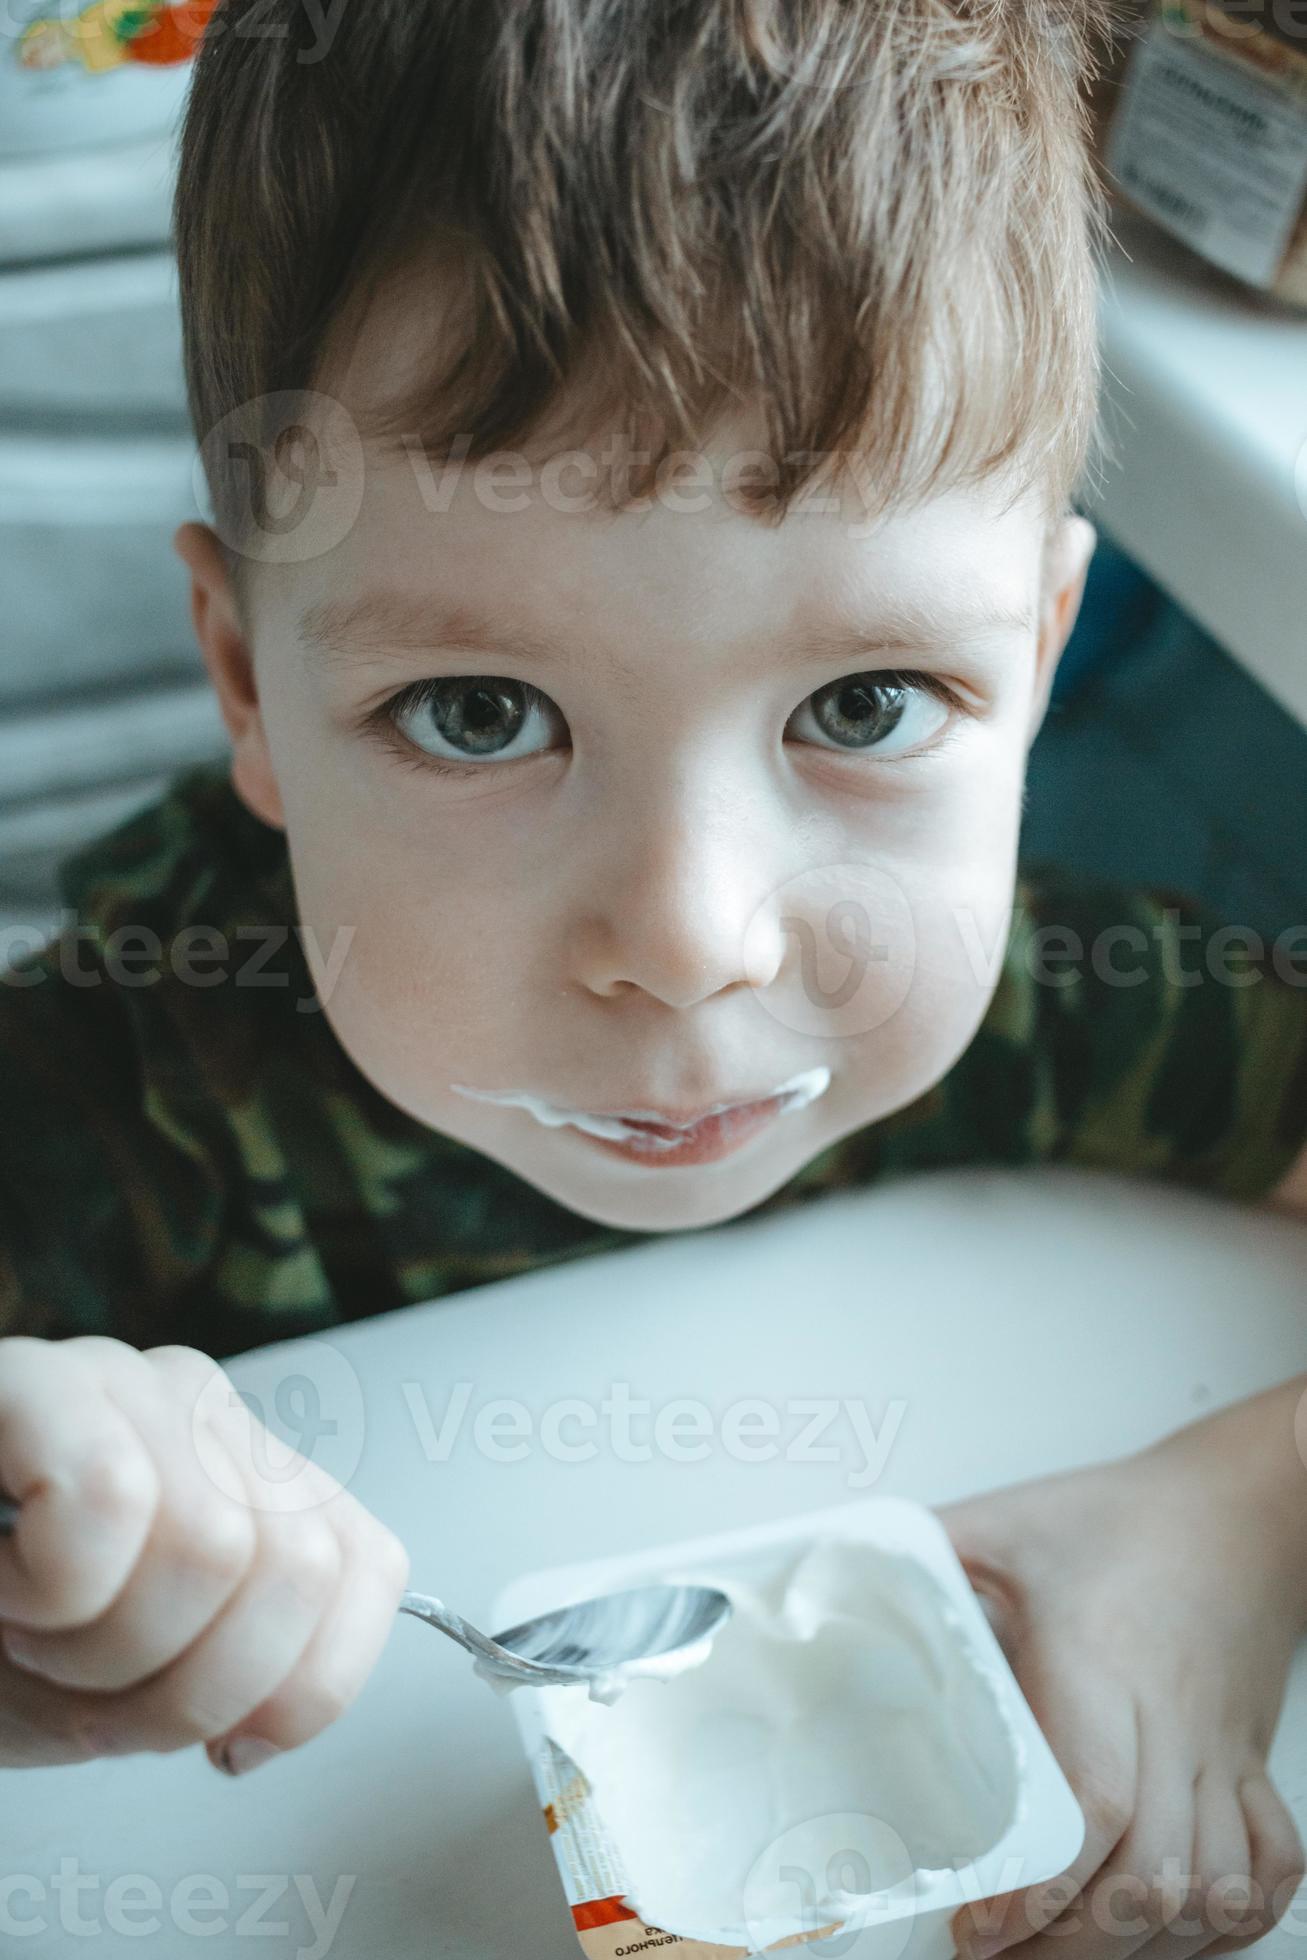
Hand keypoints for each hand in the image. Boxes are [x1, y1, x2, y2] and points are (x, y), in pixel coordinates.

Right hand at [0, 1335, 409, 1773]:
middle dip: (183, 1682)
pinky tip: (3, 1588)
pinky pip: (109, 1500)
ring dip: (99, 1647)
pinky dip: (51, 1591)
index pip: (366, 1566)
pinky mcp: (31, 1379)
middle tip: (82, 1667)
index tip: (217, 1734)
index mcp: (242, 1473)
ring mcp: (120, 1377)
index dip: (302, 1688)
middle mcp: (198, 1407)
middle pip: (295, 1569)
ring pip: (218, 1548)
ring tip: (29, 1625)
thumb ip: (248, 1671)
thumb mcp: (132, 1687)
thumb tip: (294, 1704)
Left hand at [939, 1379, 1306, 1959]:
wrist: (1238, 1505)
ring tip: (1061, 1954)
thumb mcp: (1006, 1523)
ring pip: (1212, 1893)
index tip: (980, 1925)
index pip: (1094, 1805)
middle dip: (1074, 1944)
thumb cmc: (1123, 1516)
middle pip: (1151, 1878)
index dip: (1044, 1887)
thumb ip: (923, 1552)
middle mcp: (1173, 1726)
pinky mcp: (1250, 1763)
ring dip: (1144, 1945)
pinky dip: (1227, 1923)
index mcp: (1105, 1670)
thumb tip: (828, 1566)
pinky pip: (1269, 1870)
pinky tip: (1170, 1931)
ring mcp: (1220, 1753)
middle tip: (998, 1955)